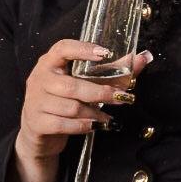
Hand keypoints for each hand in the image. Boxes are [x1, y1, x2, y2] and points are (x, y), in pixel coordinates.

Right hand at [15, 39, 152, 165]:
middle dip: (100, 92)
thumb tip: (144, 57)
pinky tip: (94, 126)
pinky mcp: (36, 122)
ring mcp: (35, 101)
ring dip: (94, 113)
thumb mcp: (83, 83)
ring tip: (108, 117)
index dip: (83, 49)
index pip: (62, 48)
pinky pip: (64, 124)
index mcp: (49, 62)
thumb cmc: (64, 101)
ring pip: (71, 107)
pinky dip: (83, 126)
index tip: (105, 54)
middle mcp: (39, 78)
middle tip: (122, 98)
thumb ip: (112, 71)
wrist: (38, 133)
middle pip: (72, 85)